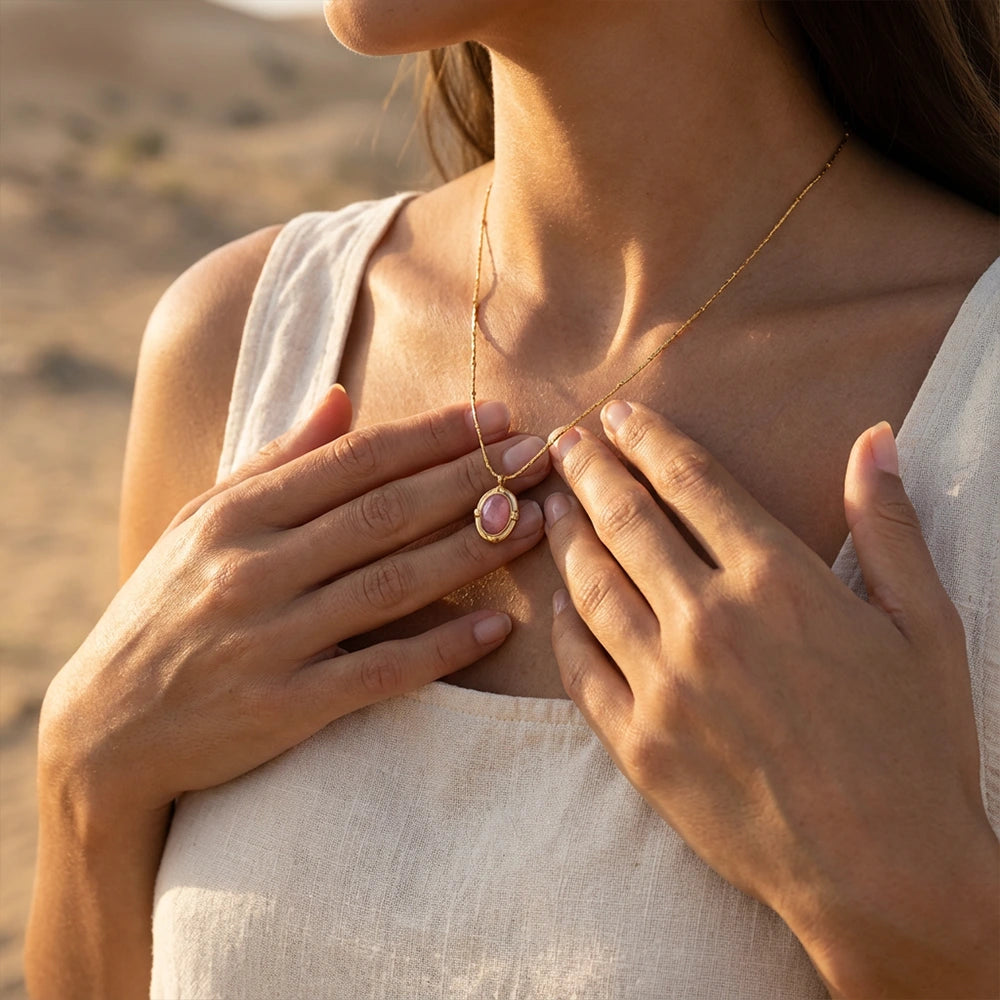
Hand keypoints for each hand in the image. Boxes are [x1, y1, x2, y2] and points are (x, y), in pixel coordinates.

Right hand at [39, 387, 548, 819]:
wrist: (107, 727)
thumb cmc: (163, 610)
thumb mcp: (201, 522)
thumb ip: (275, 461)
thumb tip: (341, 397)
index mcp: (235, 516)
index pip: (353, 462)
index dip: (432, 437)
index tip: (495, 420)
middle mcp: (253, 569)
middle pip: (384, 514)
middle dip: (470, 480)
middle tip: (537, 459)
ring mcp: (270, 640)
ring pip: (392, 584)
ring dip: (472, 552)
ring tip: (534, 524)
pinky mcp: (285, 707)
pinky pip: (381, 671)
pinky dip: (442, 647)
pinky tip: (496, 627)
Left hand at [543, 400, 998, 997]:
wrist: (886, 874)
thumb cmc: (915, 747)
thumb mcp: (923, 625)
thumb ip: (888, 526)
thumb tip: (875, 438)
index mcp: (777, 581)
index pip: (692, 483)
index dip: (649, 440)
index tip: (620, 415)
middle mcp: (708, 621)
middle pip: (627, 520)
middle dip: (590, 470)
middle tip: (564, 441)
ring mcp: (663, 684)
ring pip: (591, 585)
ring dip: (566, 535)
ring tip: (552, 504)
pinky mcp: (637, 744)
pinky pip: (580, 667)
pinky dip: (563, 624)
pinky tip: (557, 599)